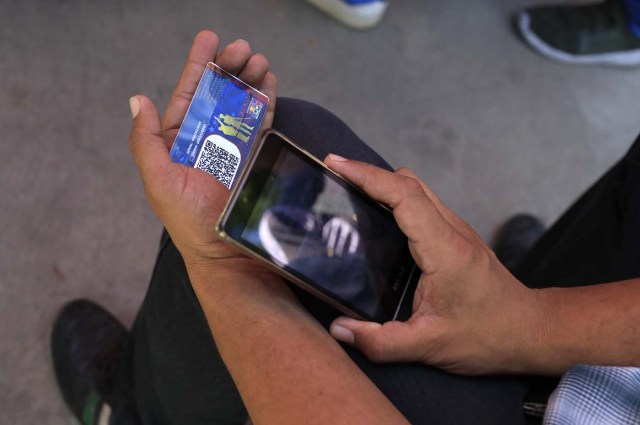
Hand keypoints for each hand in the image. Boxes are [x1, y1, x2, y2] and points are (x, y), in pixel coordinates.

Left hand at [128, 31, 276, 269]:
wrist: (225, 250)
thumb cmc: (188, 219)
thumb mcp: (158, 180)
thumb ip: (145, 141)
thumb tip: (138, 100)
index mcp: (179, 141)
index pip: (188, 95)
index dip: (199, 66)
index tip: (209, 39)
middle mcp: (206, 139)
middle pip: (218, 94)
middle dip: (229, 67)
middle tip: (241, 47)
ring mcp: (233, 146)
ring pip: (240, 103)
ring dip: (249, 78)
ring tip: (258, 59)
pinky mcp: (255, 155)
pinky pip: (260, 122)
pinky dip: (265, 101)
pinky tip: (269, 82)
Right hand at [324, 155, 542, 374]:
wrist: (529, 331)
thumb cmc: (489, 335)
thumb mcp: (430, 346)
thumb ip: (382, 342)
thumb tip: (340, 329)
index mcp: (444, 249)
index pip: (403, 195)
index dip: (367, 175)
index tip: (337, 164)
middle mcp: (451, 231)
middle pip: (408, 182)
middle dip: (368, 172)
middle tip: (334, 174)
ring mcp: (455, 231)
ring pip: (416, 189)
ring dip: (382, 184)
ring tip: (348, 191)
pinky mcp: (454, 238)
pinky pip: (421, 205)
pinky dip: (395, 200)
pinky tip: (376, 218)